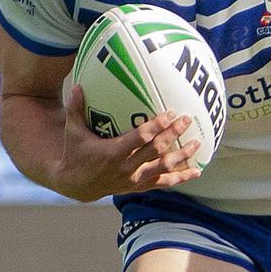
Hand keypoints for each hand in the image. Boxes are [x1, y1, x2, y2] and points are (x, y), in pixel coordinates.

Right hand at [58, 84, 202, 201]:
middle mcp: (127, 167)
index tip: (170, 113)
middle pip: (156, 151)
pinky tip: (196, 171)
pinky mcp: (139, 186)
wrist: (76, 186)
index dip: (156, 126)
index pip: (139, 138)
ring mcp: (135, 179)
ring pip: (163, 168)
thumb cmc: (76, 154)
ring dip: (182, 156)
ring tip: (197, 143)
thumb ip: (75, 108)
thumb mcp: (73, 132)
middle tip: (186, 120)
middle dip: (173, 135)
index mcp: (113, 153)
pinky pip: (163, 183)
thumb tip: (77, 85)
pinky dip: (180, 177)